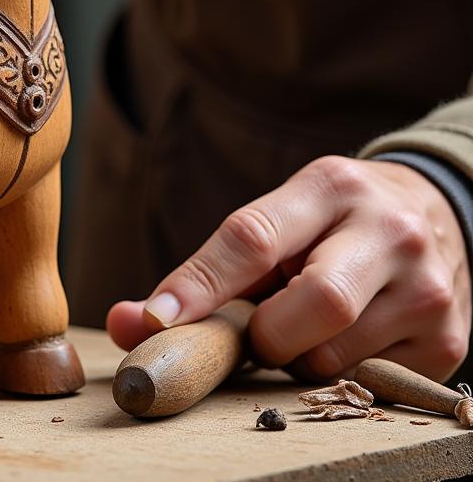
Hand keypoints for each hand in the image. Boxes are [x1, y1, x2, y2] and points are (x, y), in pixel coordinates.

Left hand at [107, 155, 470, 380]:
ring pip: (336, 355)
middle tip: (260, 332)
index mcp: (328, 185)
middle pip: (316, 303)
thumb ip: (205, 271)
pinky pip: (367, 385)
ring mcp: (427, 287)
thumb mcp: (276, 221)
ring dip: (298, 359)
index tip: (154, 320)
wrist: (432, 214)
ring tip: (304, 329)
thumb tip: (128, 322)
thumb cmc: (328, 224)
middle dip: (268, 332)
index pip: (253, 237)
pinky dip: (336, 376)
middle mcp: (388, 229)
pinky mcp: (447, 341)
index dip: (199, 284)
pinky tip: (343, 344)